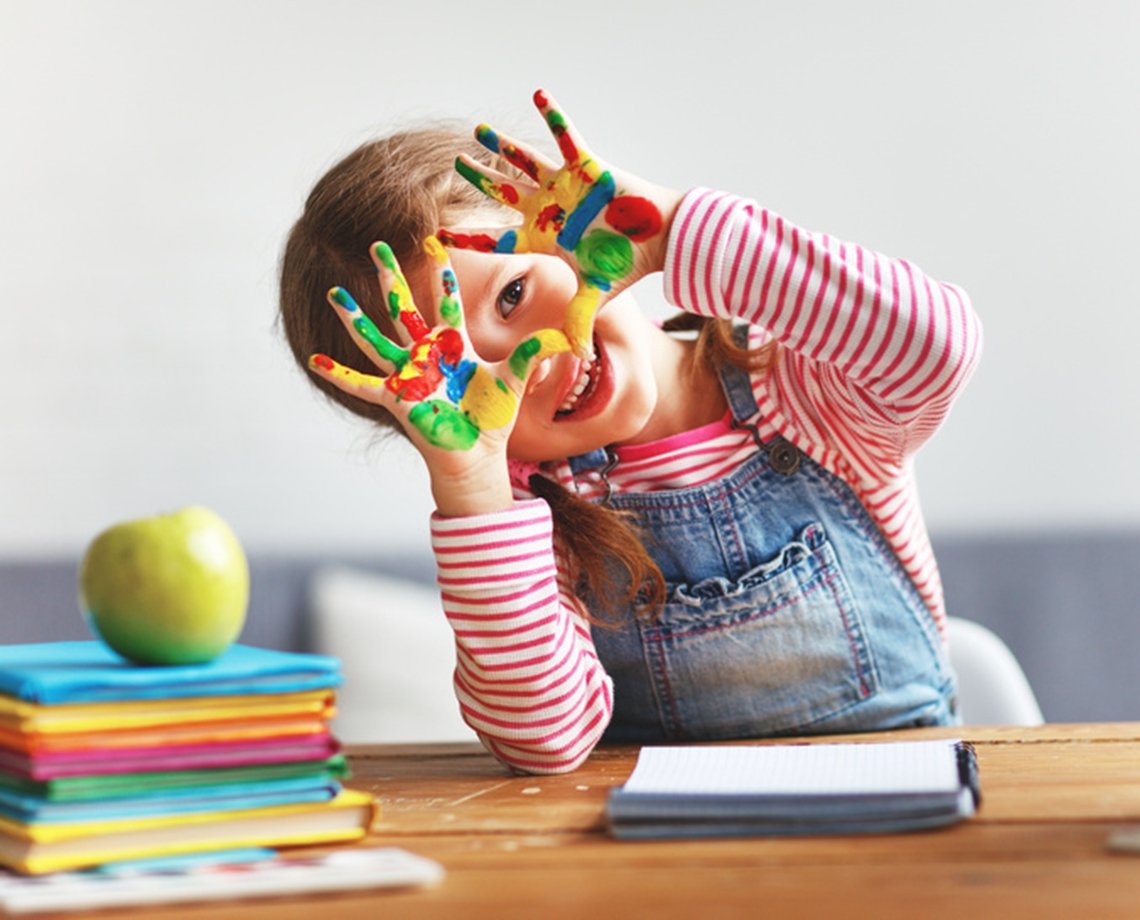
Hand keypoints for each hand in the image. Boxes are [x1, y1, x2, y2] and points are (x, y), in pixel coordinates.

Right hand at [309, 237, 568, 495]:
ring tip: (334, 294)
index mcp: (454, 346)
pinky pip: (362, 384)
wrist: (477, 455)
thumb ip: (534, 355)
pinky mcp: (397, 398)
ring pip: (376, 338)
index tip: (435, 243)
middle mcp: (426, 355)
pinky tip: (315, 361)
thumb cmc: (491, 418)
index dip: (442, 273)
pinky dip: (338, 374)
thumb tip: (567, 338)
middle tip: (377, 246)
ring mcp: (408, 375)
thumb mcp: (515, 380)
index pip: (447, 301)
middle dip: (391, 277)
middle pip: (404, 308)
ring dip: (355, 317)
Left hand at [441, 89, 679, 356]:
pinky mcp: (586, 164)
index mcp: (543, 237)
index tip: (436, 236)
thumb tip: (576, 360)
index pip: (496, 239)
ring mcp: (564, 185)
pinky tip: (538, 93)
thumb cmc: (626, 264)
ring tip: (478, 130)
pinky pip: (566, 135)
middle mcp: (548, 208)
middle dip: (479, 180)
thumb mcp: (596, 294)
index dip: (467, 238)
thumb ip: (579, 321)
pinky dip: (554, 115)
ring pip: (524, 161)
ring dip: (502, 145)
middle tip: (456, 166)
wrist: (659, 238)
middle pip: (502, 193)